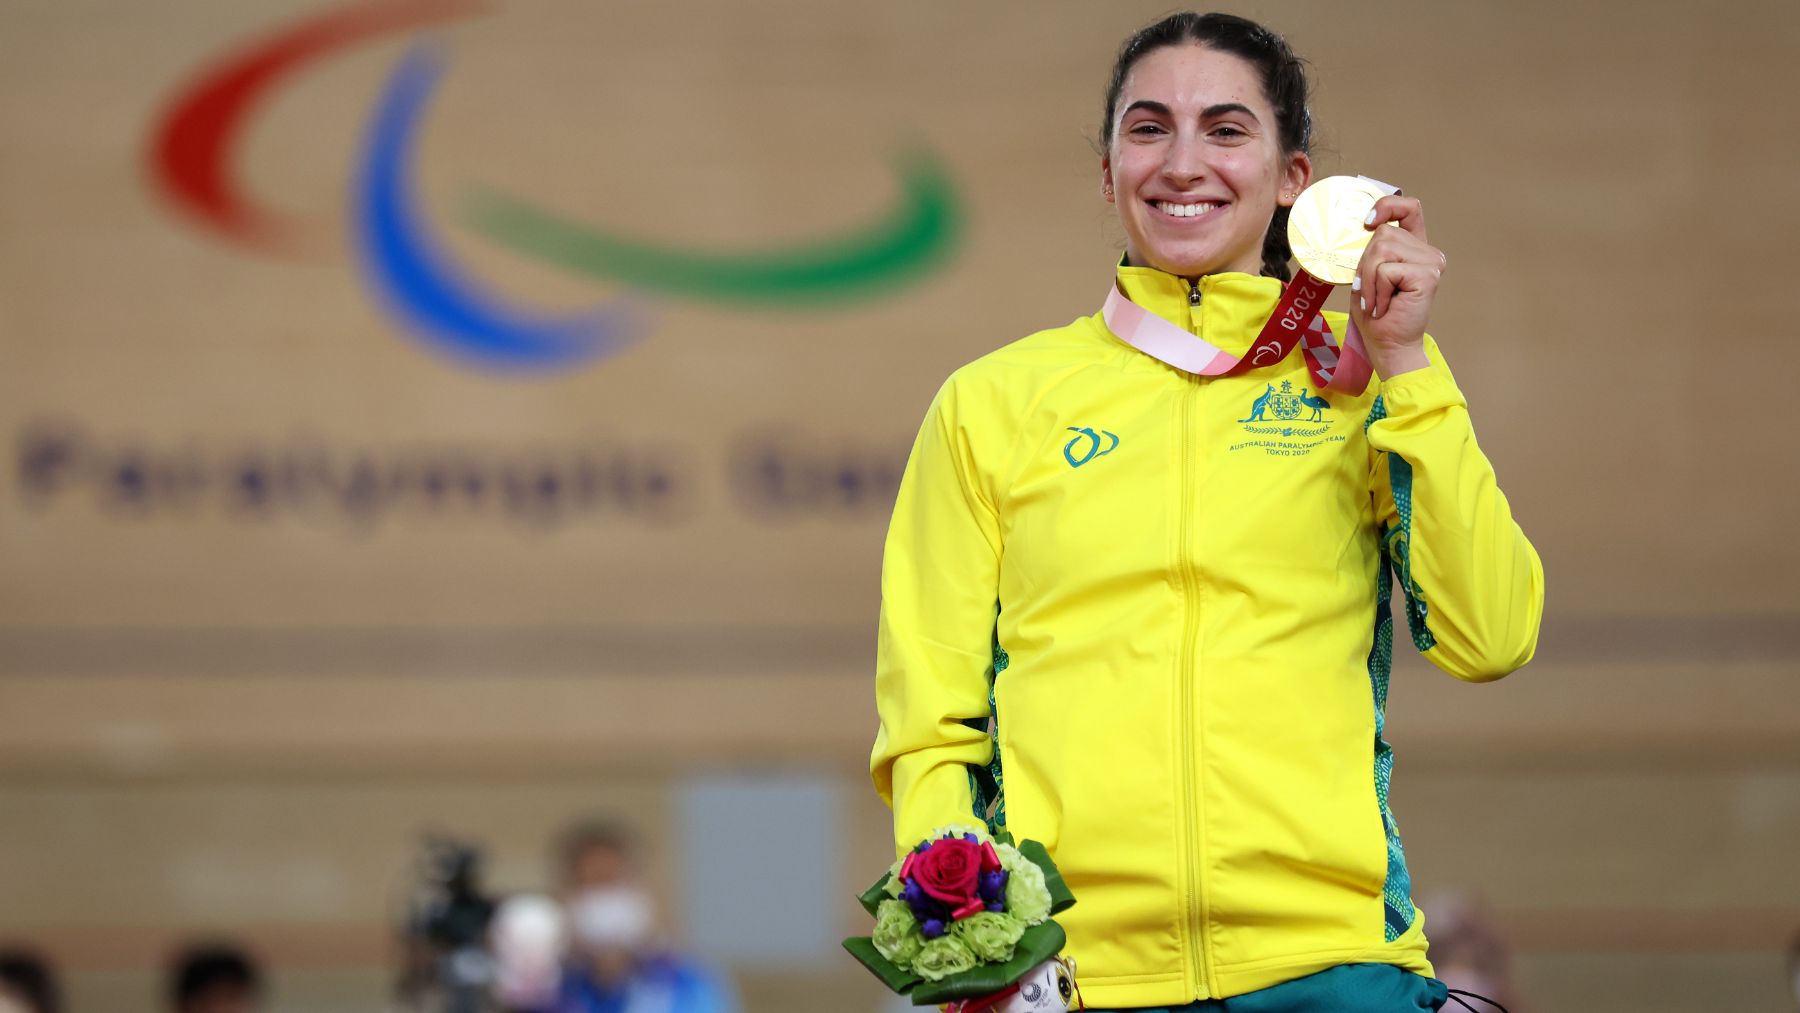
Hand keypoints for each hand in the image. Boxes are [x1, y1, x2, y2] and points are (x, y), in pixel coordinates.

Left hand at [1351, 195, 1443, 377]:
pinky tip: (1386, 306)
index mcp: (1413, 248)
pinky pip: (1386, 270)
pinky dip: (1377, 290)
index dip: (1388, 205)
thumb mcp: (1367, 274)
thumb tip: (1361, 227)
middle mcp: (1427, 252)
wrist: (1388, 345)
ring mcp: (1431, 262)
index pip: (1408, 208)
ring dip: (1369, 279)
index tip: (1368, 221)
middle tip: (1370, 292)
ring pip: (1381, 249)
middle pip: (1383, 234)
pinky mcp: (1428, 274)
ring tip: (1377, 300)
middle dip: (1365, 264)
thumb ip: (1370, 249)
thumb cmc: (1375, 313)